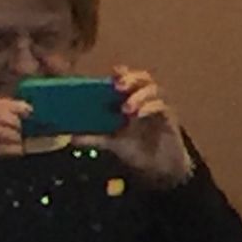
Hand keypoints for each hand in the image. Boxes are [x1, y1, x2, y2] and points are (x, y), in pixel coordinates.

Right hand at [0, 96, 29, 189]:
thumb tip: (25, 109)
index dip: (15, 105)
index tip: (29, 110)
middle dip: (15, 122)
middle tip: (20, 130)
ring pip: (0, 131)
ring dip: (15, 137)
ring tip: (18, 142)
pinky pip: (1, 149)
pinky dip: (13, 149)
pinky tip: (17, 151)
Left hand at [82, 66, 192, 187]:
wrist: (159, 168)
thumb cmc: (138, 150)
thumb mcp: (112, 143)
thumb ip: (94, 138)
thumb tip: (72, 138)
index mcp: (130, 100)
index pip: (127, 78)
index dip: (121, 73)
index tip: (113, 75)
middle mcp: (145, 100)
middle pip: (142, 78)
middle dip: (130, 78)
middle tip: (118, 86)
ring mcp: (158, 107)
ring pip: (153, 89)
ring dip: (139, 95)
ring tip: (127, 108)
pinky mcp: (168, 118)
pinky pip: (161, 105)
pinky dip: (150, 107)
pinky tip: (139, 115)